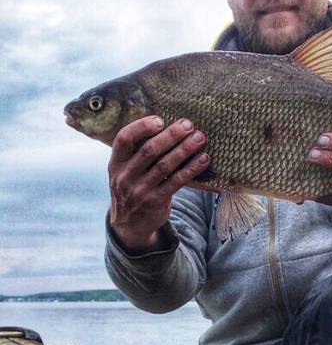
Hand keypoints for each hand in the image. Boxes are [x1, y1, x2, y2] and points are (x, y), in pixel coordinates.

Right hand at [108, 116, 209, 253]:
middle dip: (171, 135)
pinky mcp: (156, 201)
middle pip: (150, 151)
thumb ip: (136, 152)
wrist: (129, 224)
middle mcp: (125, 176)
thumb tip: (165, 124)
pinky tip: (203, 159)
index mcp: (116, 163)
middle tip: (188, 125)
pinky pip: (177, 181)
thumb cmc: (132, 187)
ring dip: (185, 149)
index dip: (141, 127)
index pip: (123, 139)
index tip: (160, 120)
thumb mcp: (124, 171)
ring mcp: (140, 190)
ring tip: (200, 138)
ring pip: (166, 165)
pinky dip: (191, 168)